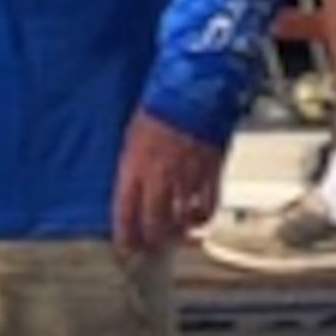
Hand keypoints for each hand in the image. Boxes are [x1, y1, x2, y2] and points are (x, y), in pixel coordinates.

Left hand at [112, 113, 224, 254]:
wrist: (193, 89)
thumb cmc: (160, 107)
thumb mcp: (133, 137)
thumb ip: (133, 167)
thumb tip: (133, 191)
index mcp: (134, 166)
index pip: (125, 212)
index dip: (126, 235)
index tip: (127, 246)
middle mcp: (159, 176)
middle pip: (154, 223)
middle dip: (152, 240)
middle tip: (152, 246)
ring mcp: (186, 177)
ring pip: (181, 220)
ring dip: (178, 231)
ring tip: (176, 233)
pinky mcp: (210, 172)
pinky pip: (208, 206)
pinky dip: (202, 217)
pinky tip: (198, 216)